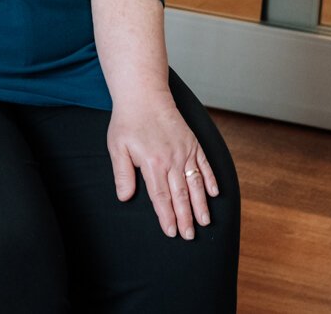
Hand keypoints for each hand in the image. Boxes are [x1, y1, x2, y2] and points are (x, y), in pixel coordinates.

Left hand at [107, 99, 219, 239]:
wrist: (144, 95)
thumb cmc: (127, 122)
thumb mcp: (117, 147)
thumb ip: (122, 174)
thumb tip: (124, 197)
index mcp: (152, 163)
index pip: (161, 197)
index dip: (167, 216)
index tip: (171, 232)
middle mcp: (171, 159)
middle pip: (180, 194)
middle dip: (186, 217)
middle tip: (189, 236)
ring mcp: (184, 151)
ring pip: (195, 183)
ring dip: (200, 204)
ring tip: (204, 222)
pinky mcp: (192, 143)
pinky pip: (204, 165)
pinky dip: (210, 179)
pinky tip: (213, 193)